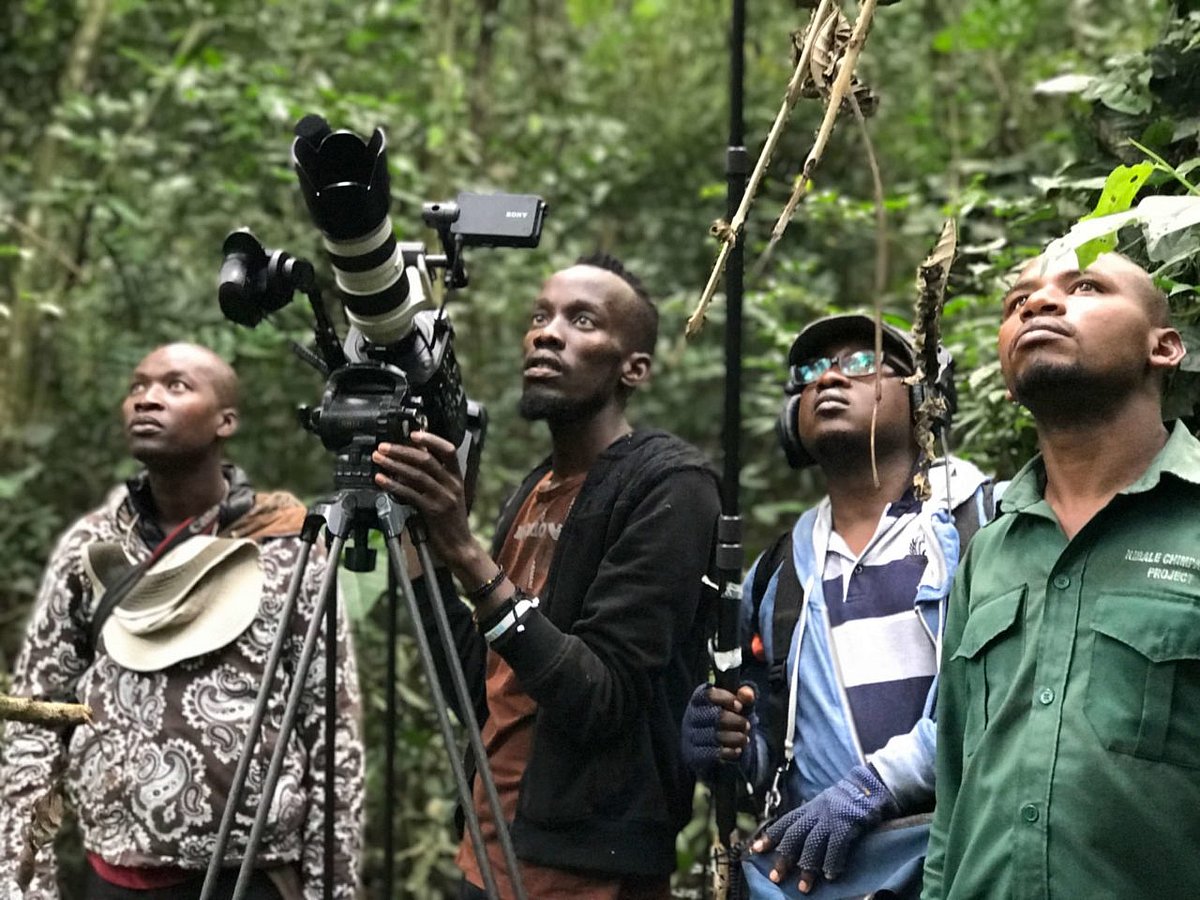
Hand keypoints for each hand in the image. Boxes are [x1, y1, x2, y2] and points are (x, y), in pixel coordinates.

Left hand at [372, 432, 485, 578]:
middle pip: (426, 459)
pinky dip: (393, 484)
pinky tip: (382, 480)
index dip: (431, 440)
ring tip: (378, 460)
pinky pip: (410, 493)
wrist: (459, 546)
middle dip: (402, 450)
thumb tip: (413, 461)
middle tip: (384, 447)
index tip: (414, 434)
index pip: (449, 451)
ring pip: (416, 474)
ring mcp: (443, 497)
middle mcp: (452, 485)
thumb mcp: (448, 495)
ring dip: (394, 464)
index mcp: (457, 478)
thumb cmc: (451, 521)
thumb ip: (435, 478)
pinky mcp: (433, 511)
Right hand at [680, 683, 756, 782]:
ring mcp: (691, 735)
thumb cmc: (727, 717)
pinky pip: (713, 753)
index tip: (740, 706)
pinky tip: (737, 750)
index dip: (727, 699)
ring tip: (745, 738)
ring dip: (736, 738)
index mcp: (698, 699)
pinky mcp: (694, 753)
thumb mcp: (736, 704)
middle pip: (716, 717)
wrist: (712, 745)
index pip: (709, 695)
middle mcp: (691, 716)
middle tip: (747, 725)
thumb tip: (748, 694)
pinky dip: (729, 752)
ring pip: (716, 736)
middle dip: (737, 721)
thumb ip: (744, 695)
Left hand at [750, 763, 897, 893]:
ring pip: (812, 845)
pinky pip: (836, 847)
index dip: (769, 837)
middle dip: (783, 858)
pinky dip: (832, 863)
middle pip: (793, 837)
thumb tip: (797, 839)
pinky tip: (831, 876)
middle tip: (776, 877)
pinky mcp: (846, 825)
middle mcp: (815, 813)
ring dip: (807, 868)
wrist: (868, 786)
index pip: (784, 823)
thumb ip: (810, 819)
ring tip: (804, 886)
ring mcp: (830, 819)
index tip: (754, 850)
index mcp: (808, 809)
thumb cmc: (846, 800)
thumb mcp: (823, 806)